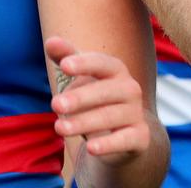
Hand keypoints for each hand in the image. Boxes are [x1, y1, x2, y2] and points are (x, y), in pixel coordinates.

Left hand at [46, 36, 149, 164]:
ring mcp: (136, 113)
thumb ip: (66, 57)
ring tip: (59, 128)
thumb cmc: (94, 98)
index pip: (101, 63)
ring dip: (83, 123)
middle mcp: (129, 89)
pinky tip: (91, 148)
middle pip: (104, 91)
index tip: (64, 66)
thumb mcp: (79, 78)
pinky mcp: (140, 137)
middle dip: (79, 98)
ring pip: (110, 117)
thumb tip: (51, 41)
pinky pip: (125, 140)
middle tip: (55, 105)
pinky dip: (108, 144)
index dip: (83, 63)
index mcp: (115, 70)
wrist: (124, 135)